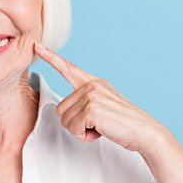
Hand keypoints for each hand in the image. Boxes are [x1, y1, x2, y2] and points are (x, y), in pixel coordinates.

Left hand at [34, 42, 166, 152]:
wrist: (145, 132)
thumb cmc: (124, 124)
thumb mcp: (104, 105)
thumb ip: (86, 101)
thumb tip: (65, 111)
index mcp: (94, 82)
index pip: (69, 68)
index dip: (51, 58)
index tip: (37, 46)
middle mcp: (91, 85)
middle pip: (60, 109)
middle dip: (75, 123)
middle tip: (97, 124)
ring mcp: (91, 96)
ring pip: (65, 120)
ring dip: (80, 130)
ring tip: (100, 127)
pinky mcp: (91, 109)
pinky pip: (73, 128)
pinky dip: (84, 136)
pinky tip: (100, 131)